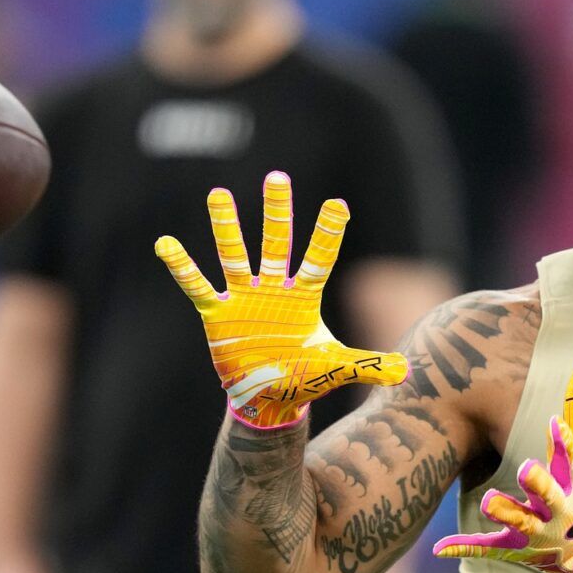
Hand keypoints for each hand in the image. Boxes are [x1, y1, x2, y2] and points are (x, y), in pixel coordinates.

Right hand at [156, 171, 406, 428]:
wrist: (269, 396)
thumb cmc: (304, 376)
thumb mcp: (337, 369)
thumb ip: (369, 365)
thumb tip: (407, 371)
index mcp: (304, 297)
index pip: (319, 258)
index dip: (328, 233)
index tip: (339, 204)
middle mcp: (274, 289)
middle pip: (276, 243)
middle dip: (277, 212)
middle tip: (278, 176)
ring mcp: (244, 298)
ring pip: (235, 255)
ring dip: (226, 227)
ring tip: (218, 194)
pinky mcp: (218, 314)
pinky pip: (198, 287)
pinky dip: (182, 268)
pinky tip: (165, 244)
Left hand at [432, 364, 572, 572]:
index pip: (571, 456)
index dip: (564, 441)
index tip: (554, 423)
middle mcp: (558, 507)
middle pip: (548, 492)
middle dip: (539, 482)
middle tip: (526, 468)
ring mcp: (536, 528)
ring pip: (518, 519)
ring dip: (505, 511)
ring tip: (488, 501)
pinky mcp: (515, 545)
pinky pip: (486, 545)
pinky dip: (462, 546)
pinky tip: (438, 547)